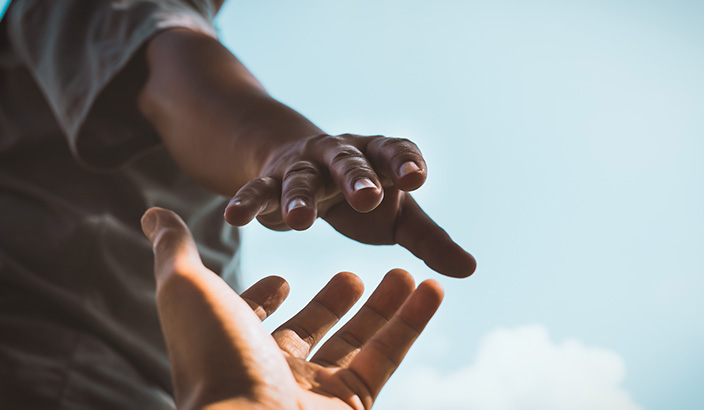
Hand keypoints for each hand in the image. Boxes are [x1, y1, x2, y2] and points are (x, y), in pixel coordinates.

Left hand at [141, 207, 443, 409]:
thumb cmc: (214, 357)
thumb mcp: (188, 290)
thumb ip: (175, 250)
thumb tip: (153, 212)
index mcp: (234, 345)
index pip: (251, 319)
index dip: (264, 299)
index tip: (282, 279)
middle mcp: (273, 371)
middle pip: (312, 329)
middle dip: (333, 302)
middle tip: (354, 274)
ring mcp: (314, 391)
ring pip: (358, 342)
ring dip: (384, 307)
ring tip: (407, 272)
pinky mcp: (353, 403)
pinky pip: (388, 356)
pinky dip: (413, 322)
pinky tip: (432, 288)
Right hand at [223, 133, 475, 276]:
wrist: (305, 168)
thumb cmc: (362, 197)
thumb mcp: (398, 217)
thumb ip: (430, 240)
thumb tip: (469, 270)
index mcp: (378, 158)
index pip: (395, 152)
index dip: (405, 163)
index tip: (416, 178)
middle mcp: (341, 156)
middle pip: (350, 162)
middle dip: (358, 178)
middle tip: (368, 197)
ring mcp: (303, 167)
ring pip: (301, 179)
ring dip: (299, 197)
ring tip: (299, 222)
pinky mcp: (271, 181)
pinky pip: (258, 190)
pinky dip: (247, 202)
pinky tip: (234, 216)